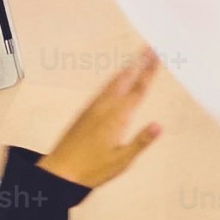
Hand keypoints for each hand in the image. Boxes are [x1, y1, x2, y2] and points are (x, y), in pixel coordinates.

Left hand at [40, 52, 162, 188]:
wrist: (61, 171)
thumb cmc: (92, 168)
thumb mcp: (122, 160)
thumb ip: (141, 142)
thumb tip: (159, 125)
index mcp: (117, 117)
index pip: (138, 90)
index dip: (149, 72)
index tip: (157, 57)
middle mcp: (105, 107)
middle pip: (125, 79)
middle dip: (138, 63)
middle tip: (149, 48)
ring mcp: (93, 108)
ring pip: (113, 82)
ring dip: (126, 69)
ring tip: (136, 58)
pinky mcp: (85, 112)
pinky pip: (103, 89)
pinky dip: (114, 79)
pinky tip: (115, 81)